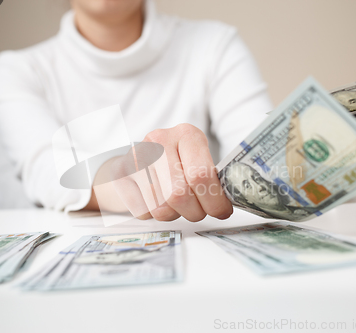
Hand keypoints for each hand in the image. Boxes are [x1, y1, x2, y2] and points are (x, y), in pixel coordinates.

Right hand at [89, 124, 233, 220]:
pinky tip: (157, 202)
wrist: (138, 159)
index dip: (215, 201)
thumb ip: (213, 177)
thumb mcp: (198, 159)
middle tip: (199, 213)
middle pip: (179, 194)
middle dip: (195, 212)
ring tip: (178, 206)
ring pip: (160, 206)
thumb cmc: (176, 164)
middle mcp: (159, 140)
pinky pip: (142, 211)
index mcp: (186, 134)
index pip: (201, 174)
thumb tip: (235, 200)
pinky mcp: (121, 174)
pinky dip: (154, 215)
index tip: (221, 212)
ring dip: (175, 215)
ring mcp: (136, 156)